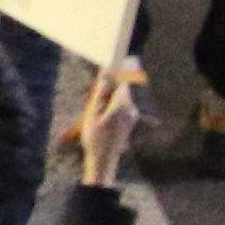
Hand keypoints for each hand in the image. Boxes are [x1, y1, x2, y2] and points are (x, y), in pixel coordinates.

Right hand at [70, 59, 142, 189]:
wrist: (104, 160)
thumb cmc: (95, 137)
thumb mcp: (92, 113)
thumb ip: (100, 92)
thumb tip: (105, 74)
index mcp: (122, 105)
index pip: (123, 79)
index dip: (115, 71)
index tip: (107, 64)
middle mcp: (131, 108)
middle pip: (122, 87)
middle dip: (109, 86)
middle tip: (95, 98)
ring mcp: (132, 115)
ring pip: (121, 96)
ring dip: (108, 97)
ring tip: (96, 112)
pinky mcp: (130, 120)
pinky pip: (121, 105)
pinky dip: (111, 105)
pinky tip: (100, 118)